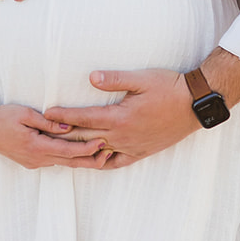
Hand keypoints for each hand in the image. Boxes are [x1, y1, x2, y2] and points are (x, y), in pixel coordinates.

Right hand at [0, 101, 111, 168]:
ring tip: (101, 155)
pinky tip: (81, 155)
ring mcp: (33, 163)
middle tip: (110, 154)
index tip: (103, 142)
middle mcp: (36, 159)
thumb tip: (69, 126)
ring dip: (81, 160)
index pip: (68, 150)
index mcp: (36, 146)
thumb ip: (48, 122)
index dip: (87, 148)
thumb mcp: (25, 114)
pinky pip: (54, 161)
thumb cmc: (2, 117)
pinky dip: (69, 158)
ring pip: (63, 163)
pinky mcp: (31, 162)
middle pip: (69, 162)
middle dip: (91, 159)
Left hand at [43, 69, 196, 169]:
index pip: (83, 118)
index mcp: (120, 117)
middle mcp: (122, 136)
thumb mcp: (141, 78)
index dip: (63, 116)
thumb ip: (114, 79)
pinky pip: (116, 162)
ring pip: (97, 153)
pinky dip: (101, 162)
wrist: (195, 105)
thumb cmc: (169, 87)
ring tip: (60, 150)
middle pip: (85, 139)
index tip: (46, 113)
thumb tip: (90, 77)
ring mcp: (131, 146)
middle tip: (44, 134)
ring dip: (78, 152)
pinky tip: (92, 161)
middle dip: (63, 136)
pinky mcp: (141, 152)